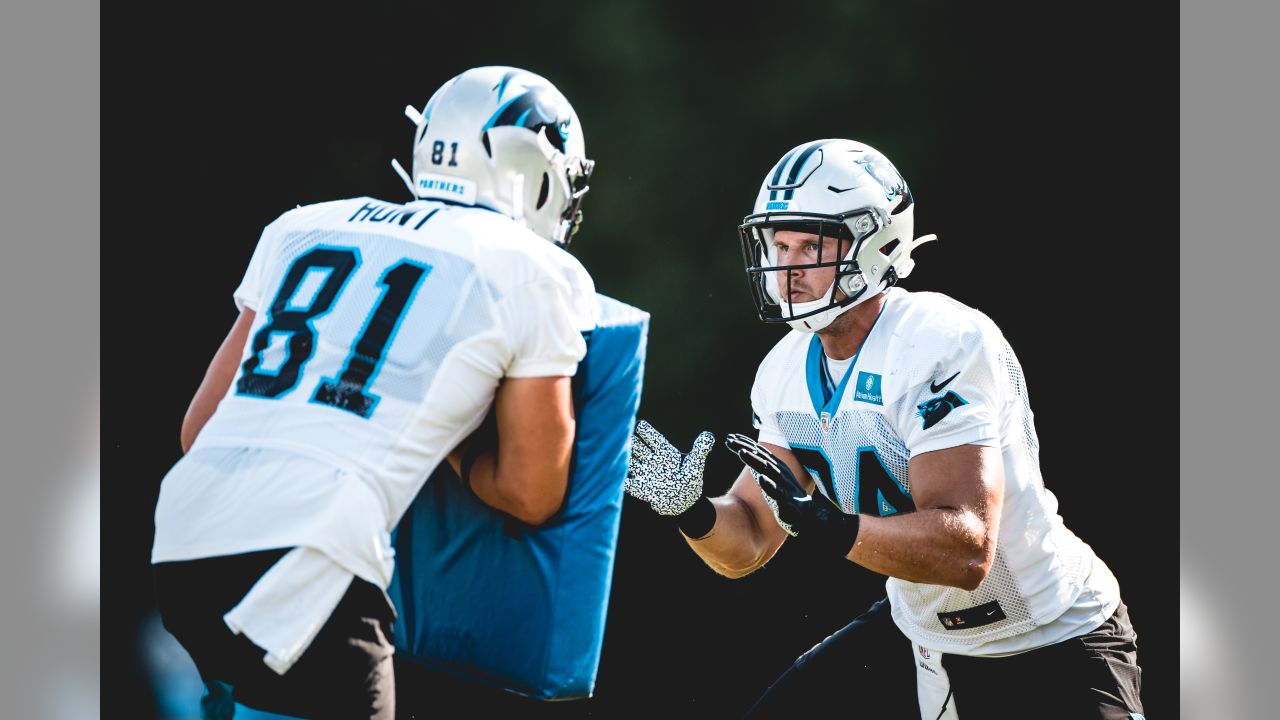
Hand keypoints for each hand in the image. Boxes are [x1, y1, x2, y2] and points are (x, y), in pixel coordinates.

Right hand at [625, 420, 714, 515]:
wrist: (682, 503)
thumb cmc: (689, 482)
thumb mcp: (695, 466)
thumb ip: (700, 450)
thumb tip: (709, 435)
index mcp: (664, 452)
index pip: (653, 439)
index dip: (646, 432)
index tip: (639, 425)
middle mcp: (652, 460)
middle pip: (638, 447)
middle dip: (630, 441)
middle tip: (622, 434)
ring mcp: (645, 473)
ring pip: (630, 462)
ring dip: (624, 458)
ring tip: (616, 452)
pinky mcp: (641, 487)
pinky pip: (628, 483)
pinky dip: (623, 480)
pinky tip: (618, 478)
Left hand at [724, 433, 859, 555]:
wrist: (809, 515)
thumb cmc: (788, 495)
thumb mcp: (775, 477)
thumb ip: (762, 466)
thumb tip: (745, 453)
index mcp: (776, 467)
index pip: (759, 452)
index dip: (745, 443)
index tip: (729, 437)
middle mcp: (780, 473)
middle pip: (760, 457)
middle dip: (745, 447)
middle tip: (729, 439)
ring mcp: (783, 487)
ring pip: (767, 470)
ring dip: (755, 460)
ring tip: (741, 452)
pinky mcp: (787, 502)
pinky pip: (778, 493)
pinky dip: (770, 485)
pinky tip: (761, 479)